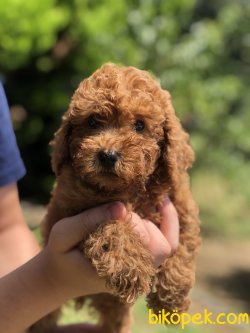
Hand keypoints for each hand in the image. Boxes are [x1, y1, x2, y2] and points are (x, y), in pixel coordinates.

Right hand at [41, 197, 178, 299]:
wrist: (60, 276)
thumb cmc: (61, 254)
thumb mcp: (62, 235)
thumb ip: (87, 222)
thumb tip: (122, 207)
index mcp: (116, 272)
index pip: (142, 246)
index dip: (134, 223)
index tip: (118, 206)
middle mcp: (133, 274)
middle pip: (162, 248)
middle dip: (145, 223)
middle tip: (125, 208)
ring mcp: (140, 268)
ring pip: (168, 245)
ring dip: (162, 221)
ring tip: (151, 200)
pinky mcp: (141, 260)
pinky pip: (165, 244)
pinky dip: (167, 223)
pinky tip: (160, 203)